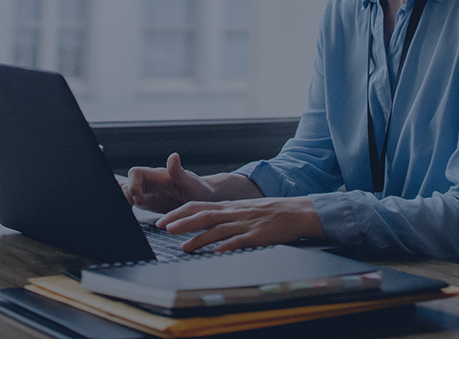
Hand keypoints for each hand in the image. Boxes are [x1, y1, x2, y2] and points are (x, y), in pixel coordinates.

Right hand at [122, 153, 215, 213]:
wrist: (203, 199)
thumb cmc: (199, 190)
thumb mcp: (191, 184)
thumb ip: (179, 172)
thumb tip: (173, 156)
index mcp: (158, 176)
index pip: (136, 173)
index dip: (133, 185)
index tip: (139, 200)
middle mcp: (149, 182)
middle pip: (126, 184)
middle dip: (124, 196)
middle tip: (129, 210)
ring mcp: (146, 192)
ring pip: (126, 193)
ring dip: (123, 202)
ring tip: (126, 215)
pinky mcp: (146, 202)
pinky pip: (130, 201)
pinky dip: (125, 206)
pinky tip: (125, 214)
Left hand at [156, 196, 325, 252]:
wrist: (296, 212)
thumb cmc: (270, 212)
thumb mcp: (244, 209)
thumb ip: (225, 216)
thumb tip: (204, 224)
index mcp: (229, 206)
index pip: (198, 207)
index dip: (179, 213)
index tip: (162, 220)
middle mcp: (234, 213)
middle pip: (203, 216)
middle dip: (182, 223)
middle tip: (164, 229)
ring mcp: (245, 224)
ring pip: (218, 230)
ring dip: (199, 238)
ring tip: (184, 247)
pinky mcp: (257, 235)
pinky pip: (240, 240)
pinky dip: (227, 246)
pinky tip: (216, 251)